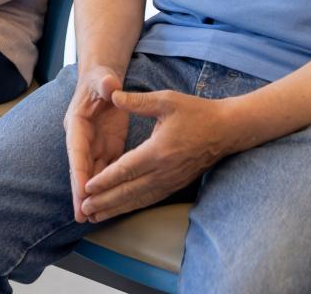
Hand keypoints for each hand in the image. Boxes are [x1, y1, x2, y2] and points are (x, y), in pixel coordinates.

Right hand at [65, 65, 131, 221]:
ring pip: (91, 174)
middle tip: (81, 215)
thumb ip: (106, 83)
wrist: (103, 80)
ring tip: (90, 218)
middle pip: (80, 168)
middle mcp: (82, 138)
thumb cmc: (101, 78)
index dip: (79, 170)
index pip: (77, 150)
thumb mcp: (103, 78)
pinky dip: (105, 188)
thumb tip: (110, 85)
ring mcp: (93, 145)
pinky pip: (105, 171)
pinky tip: (106, 205)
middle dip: (80, 192)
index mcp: (77, 122)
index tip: (81, 190)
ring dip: (91, 196)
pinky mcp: (106, 148)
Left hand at [79, 88, 244, 222]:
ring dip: (116, 208)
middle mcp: (164, 171)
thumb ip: (138, 101)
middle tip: (84, 209)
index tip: (86, 188)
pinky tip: (120, 210)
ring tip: (95, 216)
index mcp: (158, 151)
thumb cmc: (197, 113)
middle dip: (104, 201)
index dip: (105, 180)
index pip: (126, 169)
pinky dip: (133, 206)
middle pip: (129, 191)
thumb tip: (114, 95)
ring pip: (139, 199)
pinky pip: (150, 199)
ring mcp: (171, 181)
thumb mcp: (167, 100)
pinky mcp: (175, 185)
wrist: (227, 130)